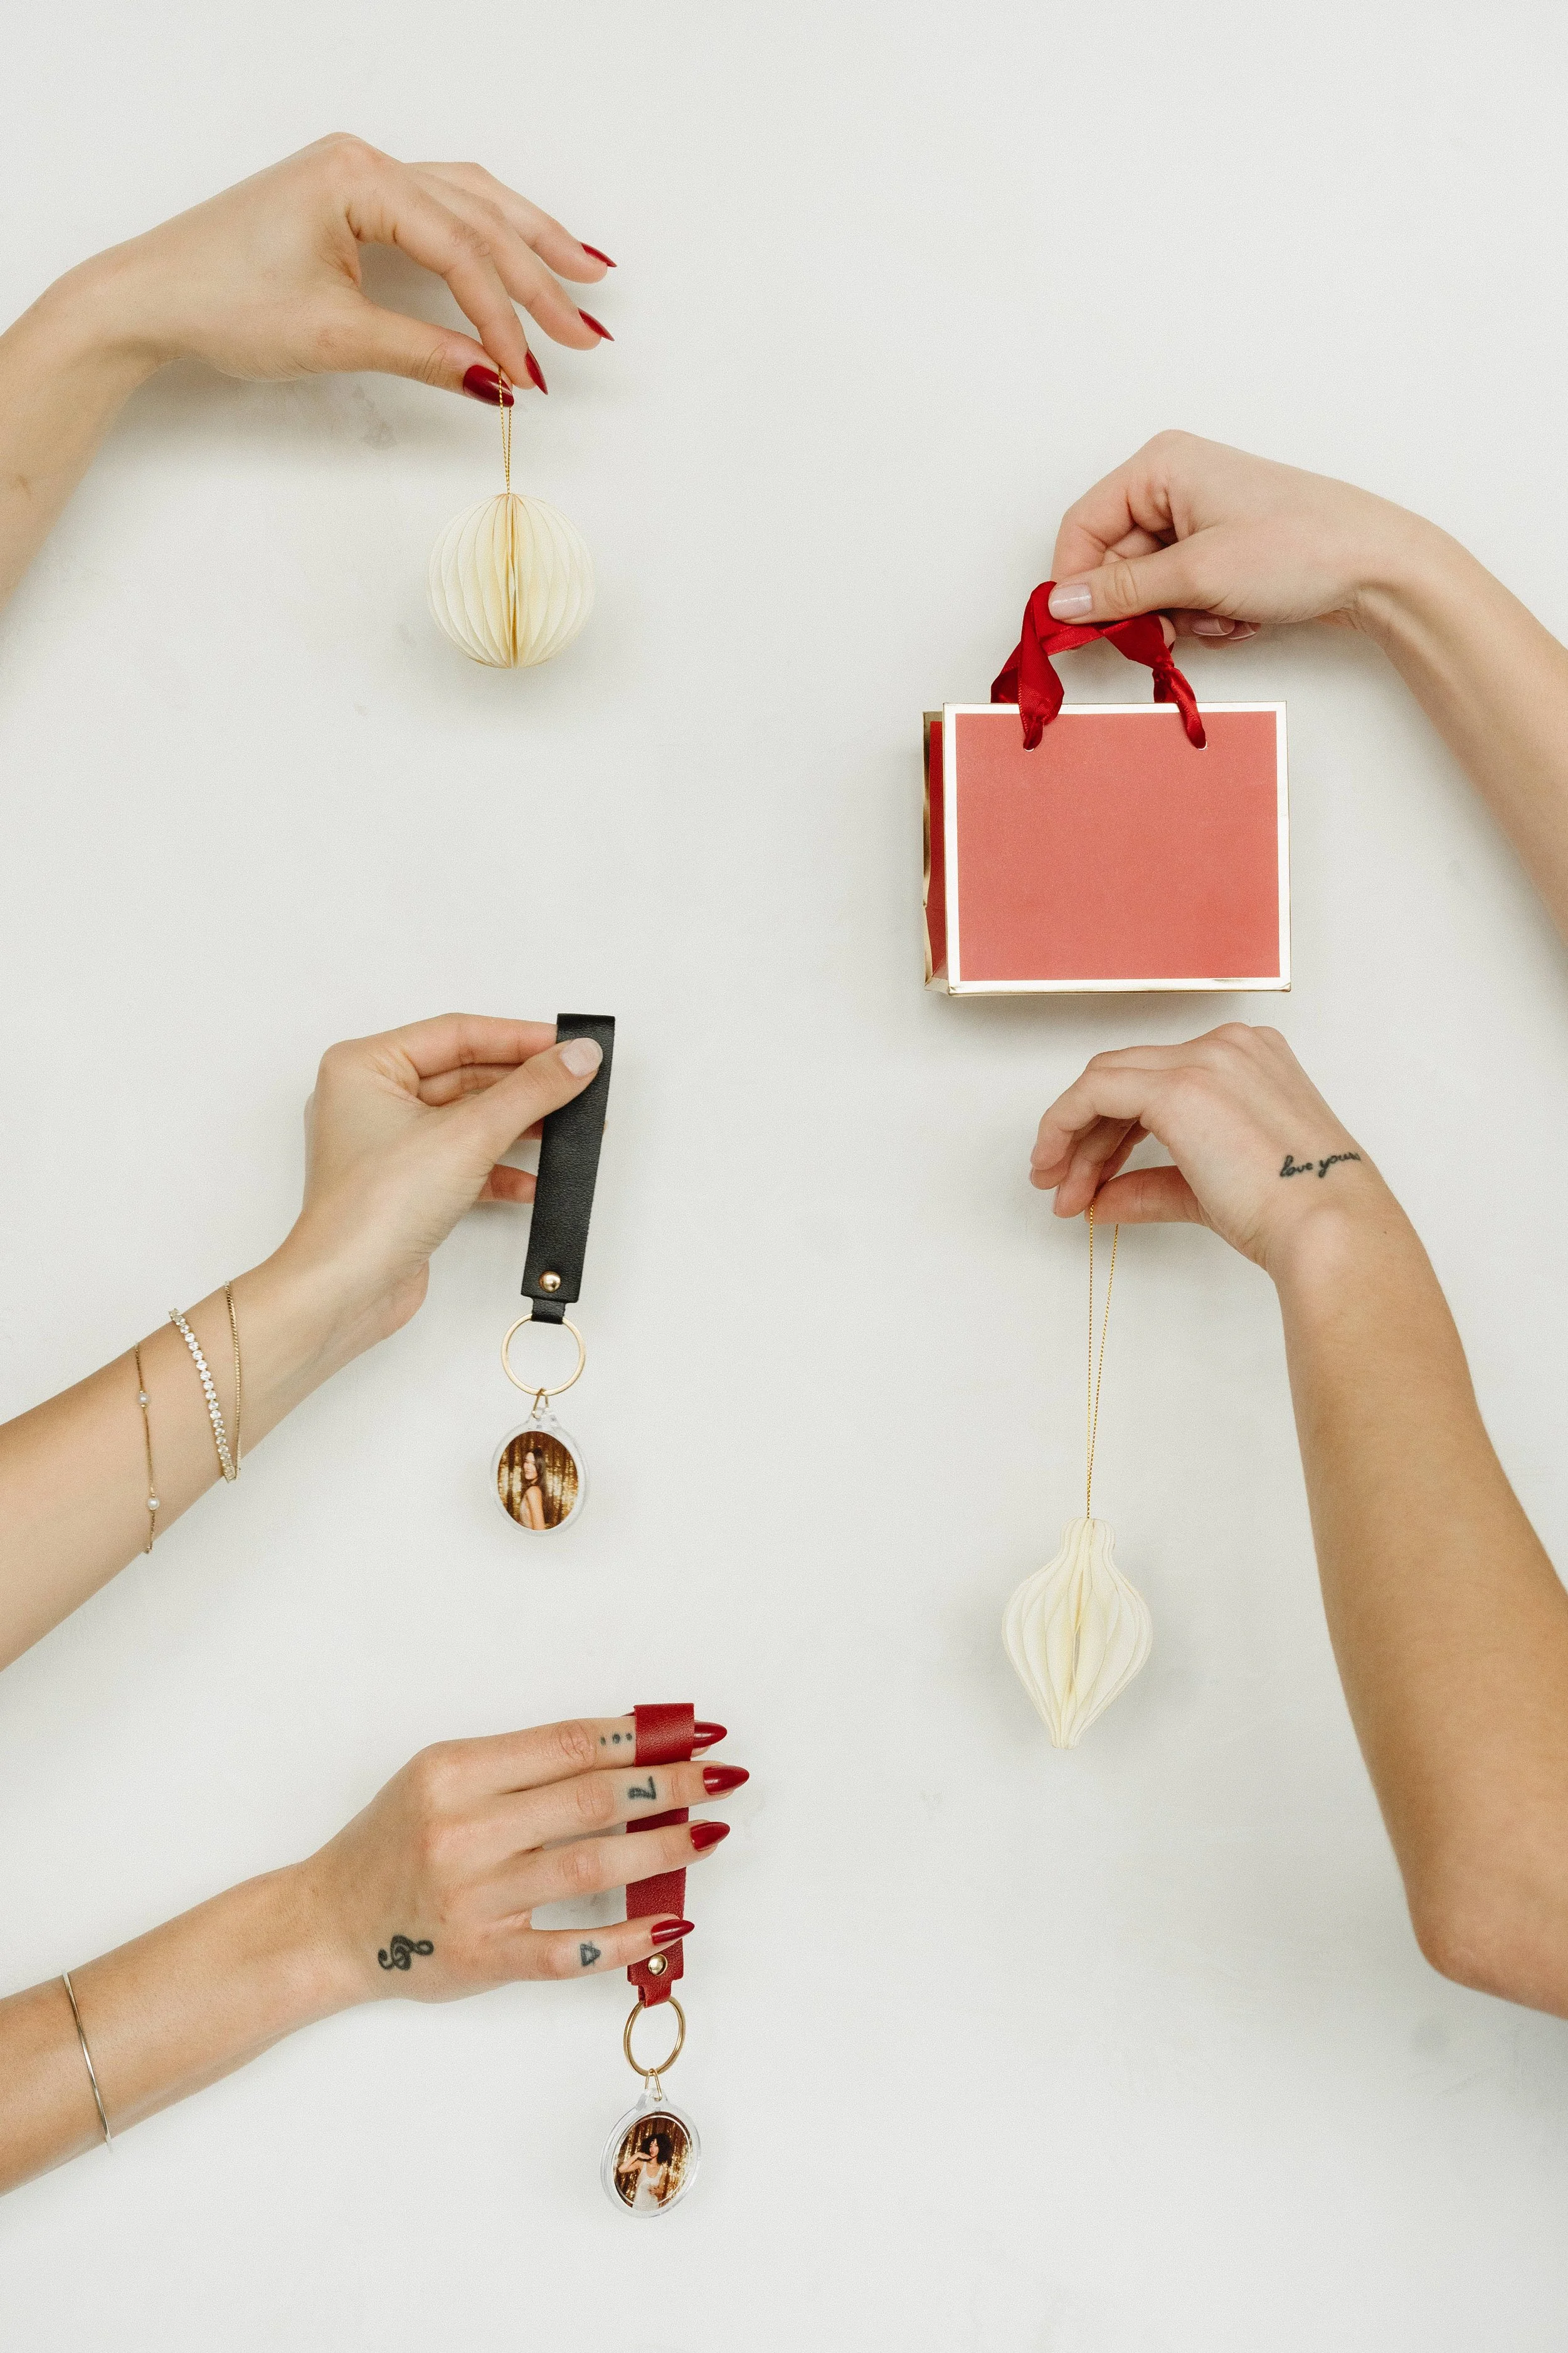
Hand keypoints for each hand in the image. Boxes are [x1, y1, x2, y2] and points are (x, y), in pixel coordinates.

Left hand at [62, 133, 614, 400]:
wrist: (151, 295)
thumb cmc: (222, 301)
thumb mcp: (331, 337)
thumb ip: (423, 355)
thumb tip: (495, 383)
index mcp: (358, 178)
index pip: (459, 251)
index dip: (502, 317)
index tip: (528, 374)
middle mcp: (364, 162)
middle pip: (479, 217)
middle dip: (540, 278)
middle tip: (589, 334)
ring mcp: (359, 176)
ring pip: (469, 203)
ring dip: (529, 244)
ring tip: (586, 277)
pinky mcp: (353, 199)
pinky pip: (441, 209)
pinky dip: (487, 237)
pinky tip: (523, 251)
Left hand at [275, 1012, 602, 1351]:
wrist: (345, 1291)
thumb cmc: (372, 1210)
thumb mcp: (468, 1136)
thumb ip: (531, 1091)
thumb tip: (577, 1057)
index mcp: (364, 1066)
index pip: (456, 1033)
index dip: (519, 1037)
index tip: (568, 1044)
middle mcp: (370, 1099)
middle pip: (465, 1073)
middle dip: (524, 1085)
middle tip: (577, 1082)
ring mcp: (387, 1144)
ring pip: (468, 1118)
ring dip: (518, 1126)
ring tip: (567, 1128)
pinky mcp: (406, 1184)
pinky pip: (463, 1159)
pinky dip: (499, 1168)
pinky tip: (532, 1181)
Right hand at [308, 1716, 741, 1999]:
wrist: (328, 1924)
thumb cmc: (394, 1840)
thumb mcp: (441, 1777)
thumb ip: (521, 1764)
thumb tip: (625, 1749)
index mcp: (453, 1772)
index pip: (567, 1743)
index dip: (640, 1736)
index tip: (694, 1732)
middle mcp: (463, 1832)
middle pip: (589, 1798)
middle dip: (669, 1784)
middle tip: (722, 1775)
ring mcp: (473, 1900)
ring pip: (589, 1866)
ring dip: (662, 1848)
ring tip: (710, 1832)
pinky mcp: (483, 1960)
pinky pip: (570, 1952)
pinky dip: (626, 1939)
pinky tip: (671, 1922)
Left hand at [1029, 1023, 1387, 1274]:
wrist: (1325, 1227)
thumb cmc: (1293, 1213)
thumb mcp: (1210, 1189)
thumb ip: (1153, 1186)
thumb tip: (1103, 1202)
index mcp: (1247, 1060)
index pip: (1156, 1080)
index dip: (1111, 1129)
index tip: (1088, 1173)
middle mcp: (1226, 1047)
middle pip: (1125, 1077)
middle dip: (1083, 1135)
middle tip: (1060, 1185)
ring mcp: (1204, 1060)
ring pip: (1106, 1081)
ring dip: (1074, 1139)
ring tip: (1060, 1191)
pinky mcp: (1179, 1086)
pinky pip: (1096, 1093)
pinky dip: (1065, 1125)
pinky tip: (1057, 1166)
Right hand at [1045, 431, 1433, 645]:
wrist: (1380, 568)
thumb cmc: (1300, 547)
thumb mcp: (1196, 573)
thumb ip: (1121, 591)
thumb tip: (1062, 604)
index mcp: (1161, 466)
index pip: (1083, 527)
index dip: (1077, 583)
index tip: (1082, 631)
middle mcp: (1175, 485)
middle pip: (1116, 562)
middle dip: (1142, 608)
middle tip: (1165, 634)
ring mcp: (1200, 520)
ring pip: (1150, 588)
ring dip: (1177, 618)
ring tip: (1221, 616)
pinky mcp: (1222, 552)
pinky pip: (1182, 596)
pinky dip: (1203, 617)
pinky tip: (1239, 615)